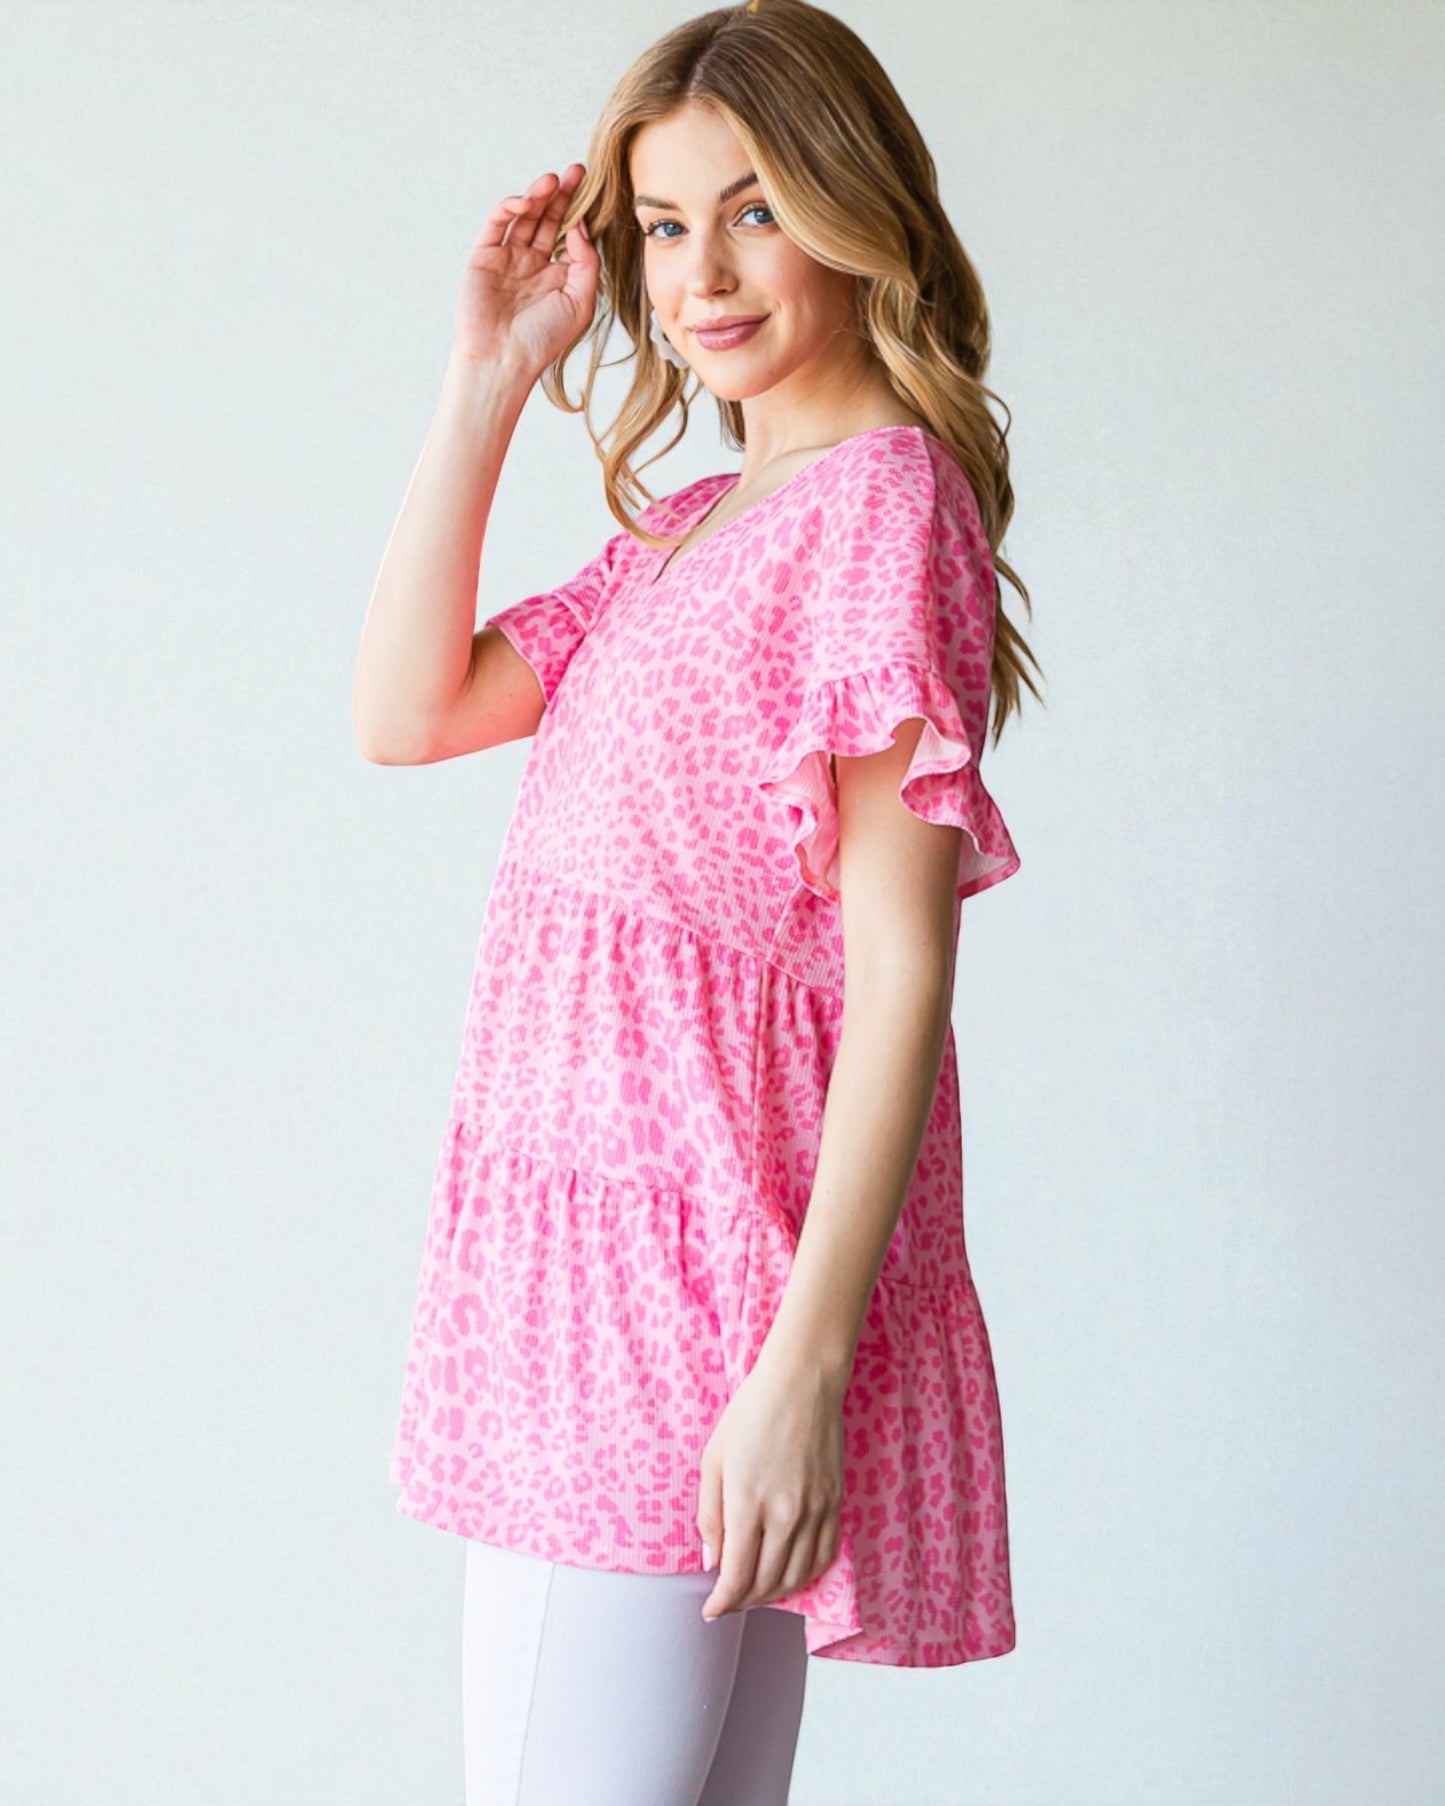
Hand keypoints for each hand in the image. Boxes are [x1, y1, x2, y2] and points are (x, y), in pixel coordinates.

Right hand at [453, 164, 597, 375]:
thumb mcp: (580, 301)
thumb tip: (581, 226)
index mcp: (557, 275)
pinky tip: (526, 202)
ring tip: (553, 181)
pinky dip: (510, 208)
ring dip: (538, 196)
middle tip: (577, 172)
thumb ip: (587, 262)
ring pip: (525, 217)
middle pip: (548, 219)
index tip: (595, 192)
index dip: (580, 212)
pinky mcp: (484, 256)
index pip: (570, 234)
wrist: (503, 360)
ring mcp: (508, 258)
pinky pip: (497, 224)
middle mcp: (533, 263)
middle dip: (562, 195)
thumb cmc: (543, 340)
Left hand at [696, 1351, 844, 1620]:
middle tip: (729, 1603)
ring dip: (773, 1595)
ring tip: (755, 1593)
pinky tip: (790, 1575)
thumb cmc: (751, 1414)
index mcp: (748, 1503)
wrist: (803, 1383)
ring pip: (797, 1577)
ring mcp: (816, 1511)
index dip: (722, 1602)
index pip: (736, 1576)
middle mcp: (786, 1514)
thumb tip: (712, 1562)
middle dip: (743, 1602)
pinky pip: (824, 1557)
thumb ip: (708, 1515)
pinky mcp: (836, 1504)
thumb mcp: (713, 1459)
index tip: (711, 1611)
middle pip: (766, 1583)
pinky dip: (806, 1576)